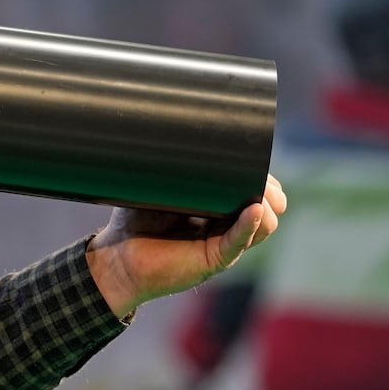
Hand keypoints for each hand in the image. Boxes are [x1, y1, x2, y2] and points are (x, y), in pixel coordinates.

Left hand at [85, 174, 285, 317]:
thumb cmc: (134, 222)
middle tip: (257, 175)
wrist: (117, 258)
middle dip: (270, 188)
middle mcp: (226, 224)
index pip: (256, 188)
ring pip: (264, 224)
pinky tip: (254, 211)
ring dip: (267, 207)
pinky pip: (238, 242)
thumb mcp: (156, 186)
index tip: (257, 155)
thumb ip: (169, 166)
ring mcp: (224, 242)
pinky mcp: (214, 259)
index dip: (262, 174)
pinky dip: (249, 226)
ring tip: (258, 194)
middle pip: (269, 205)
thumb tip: (172, 130)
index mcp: (219, 206)